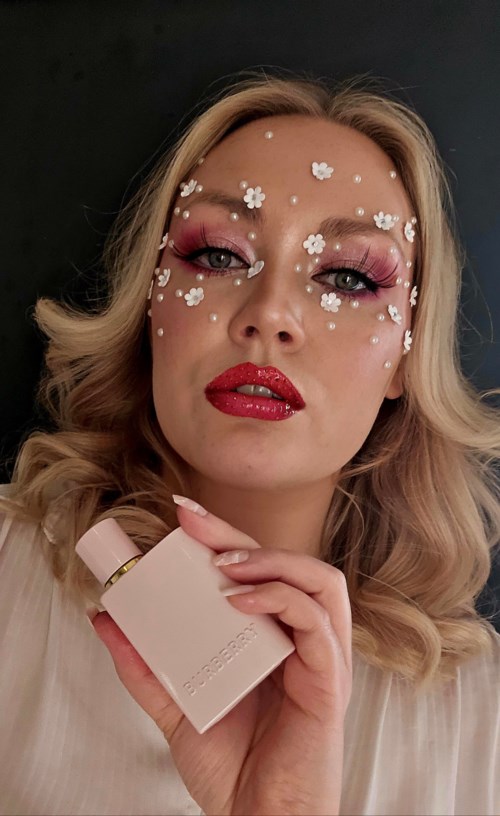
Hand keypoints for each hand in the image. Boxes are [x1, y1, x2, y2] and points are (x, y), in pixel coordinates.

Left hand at [91, 504, 352, 815]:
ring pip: (319, 580)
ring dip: (271, 560)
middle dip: (238, 535)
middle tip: (192, 522)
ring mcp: (321, 657)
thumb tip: (106, 618)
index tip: (182, 517)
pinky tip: (240, 600)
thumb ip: (145, 665)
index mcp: (274, 638)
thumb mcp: (176, 707)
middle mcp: (303, 639)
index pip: (259, 571)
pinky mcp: (328, 679)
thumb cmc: (232, 769)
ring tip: (223, 564)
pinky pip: (317, 622)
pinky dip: (281, 599)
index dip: (225, 538)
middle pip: (286, 563)